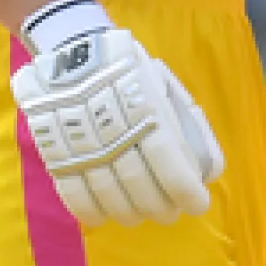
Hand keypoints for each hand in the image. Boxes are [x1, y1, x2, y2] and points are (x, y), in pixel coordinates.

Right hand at [12, 20, 224, 227]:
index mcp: (144, 106)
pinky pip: (72, 192)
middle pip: (139, 184)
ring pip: (108, 193)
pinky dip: (90, 211)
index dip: (185, 190)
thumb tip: (211, 169)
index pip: (168, 161)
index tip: (197, 204)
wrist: (72, 48)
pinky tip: (104, 217)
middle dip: (160, 206)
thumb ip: (189, 124)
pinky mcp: (54, 150)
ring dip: (130, 212)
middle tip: (170, 213)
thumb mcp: (165, 84)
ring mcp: (80, 141)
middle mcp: (113, 128)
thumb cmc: (129, 68)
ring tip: (141, 215)